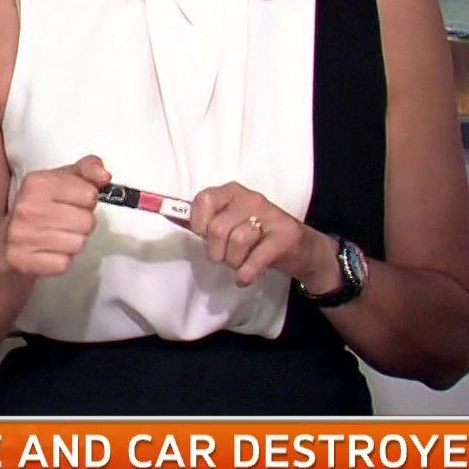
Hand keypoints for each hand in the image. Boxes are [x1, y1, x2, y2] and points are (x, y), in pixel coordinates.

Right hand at [2, 155, 108, 277]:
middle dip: (83, 223)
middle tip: (67, 222)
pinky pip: (63, 264)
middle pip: (87, 222)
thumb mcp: (64, 179)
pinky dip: (62, 260)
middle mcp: (27, 208)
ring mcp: (21, 236)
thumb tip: (104, 176)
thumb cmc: (43, 205)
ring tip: (58, 236)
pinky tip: (49, 251)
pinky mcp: (21, 261)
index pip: (90, 195)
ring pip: (78, 244)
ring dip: (74, 242)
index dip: (88, 200)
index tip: (74, 202)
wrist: (5, 239)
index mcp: (37, 183)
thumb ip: (89, 168)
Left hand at [188, 183, 336, 290]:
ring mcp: (271, 216)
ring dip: (234, 262)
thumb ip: (202, 220)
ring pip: (236, 242)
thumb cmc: (257, 236)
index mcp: (233, 192)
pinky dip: (247, 272)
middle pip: (218, 228)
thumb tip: (167, 213)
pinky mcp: (285, 236)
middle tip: (227, 256)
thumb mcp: (229, 223)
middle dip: (217, 252)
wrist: (301, 248)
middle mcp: (252, 198)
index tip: (206, 235)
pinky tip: (246, 276)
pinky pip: (255, 258)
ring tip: (241, 263)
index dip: (199, 224)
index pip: (203, 200)